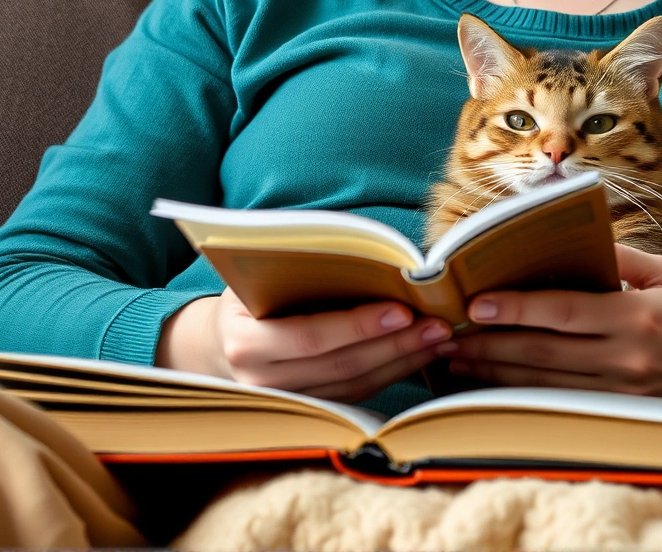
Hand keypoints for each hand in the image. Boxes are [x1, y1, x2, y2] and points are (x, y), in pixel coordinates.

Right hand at [157, 288, 451, 402]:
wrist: (222, 343)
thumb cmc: (250, 294)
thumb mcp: (258, 273)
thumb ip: (299, 265)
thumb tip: (366, 248)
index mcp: (243, 342)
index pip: (310, 337)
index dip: (357, 326)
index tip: (401, 309)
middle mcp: (260, 383)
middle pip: (341, 366)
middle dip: (395, 346)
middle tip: (438, 324)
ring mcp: (286, 404)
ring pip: (355, 386)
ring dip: (402, 362)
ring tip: (439, 337)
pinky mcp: (309, 413)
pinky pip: (358, 395)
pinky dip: (392, 373)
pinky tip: (420, 354)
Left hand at [440, 244, 661, 416]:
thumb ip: (617, 259)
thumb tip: (566, 242)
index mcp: (638, 316)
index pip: (567, 311)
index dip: (519, 308)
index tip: (477, 302)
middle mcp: (627, 359)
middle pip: (545, 354)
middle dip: (490, 345)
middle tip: (447, 336)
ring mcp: (621, 395)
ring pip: (544, 386)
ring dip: (495, 375)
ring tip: (455, 362)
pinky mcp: (618, 418)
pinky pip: (559, 407)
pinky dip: (521, 398)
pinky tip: (490, 388)